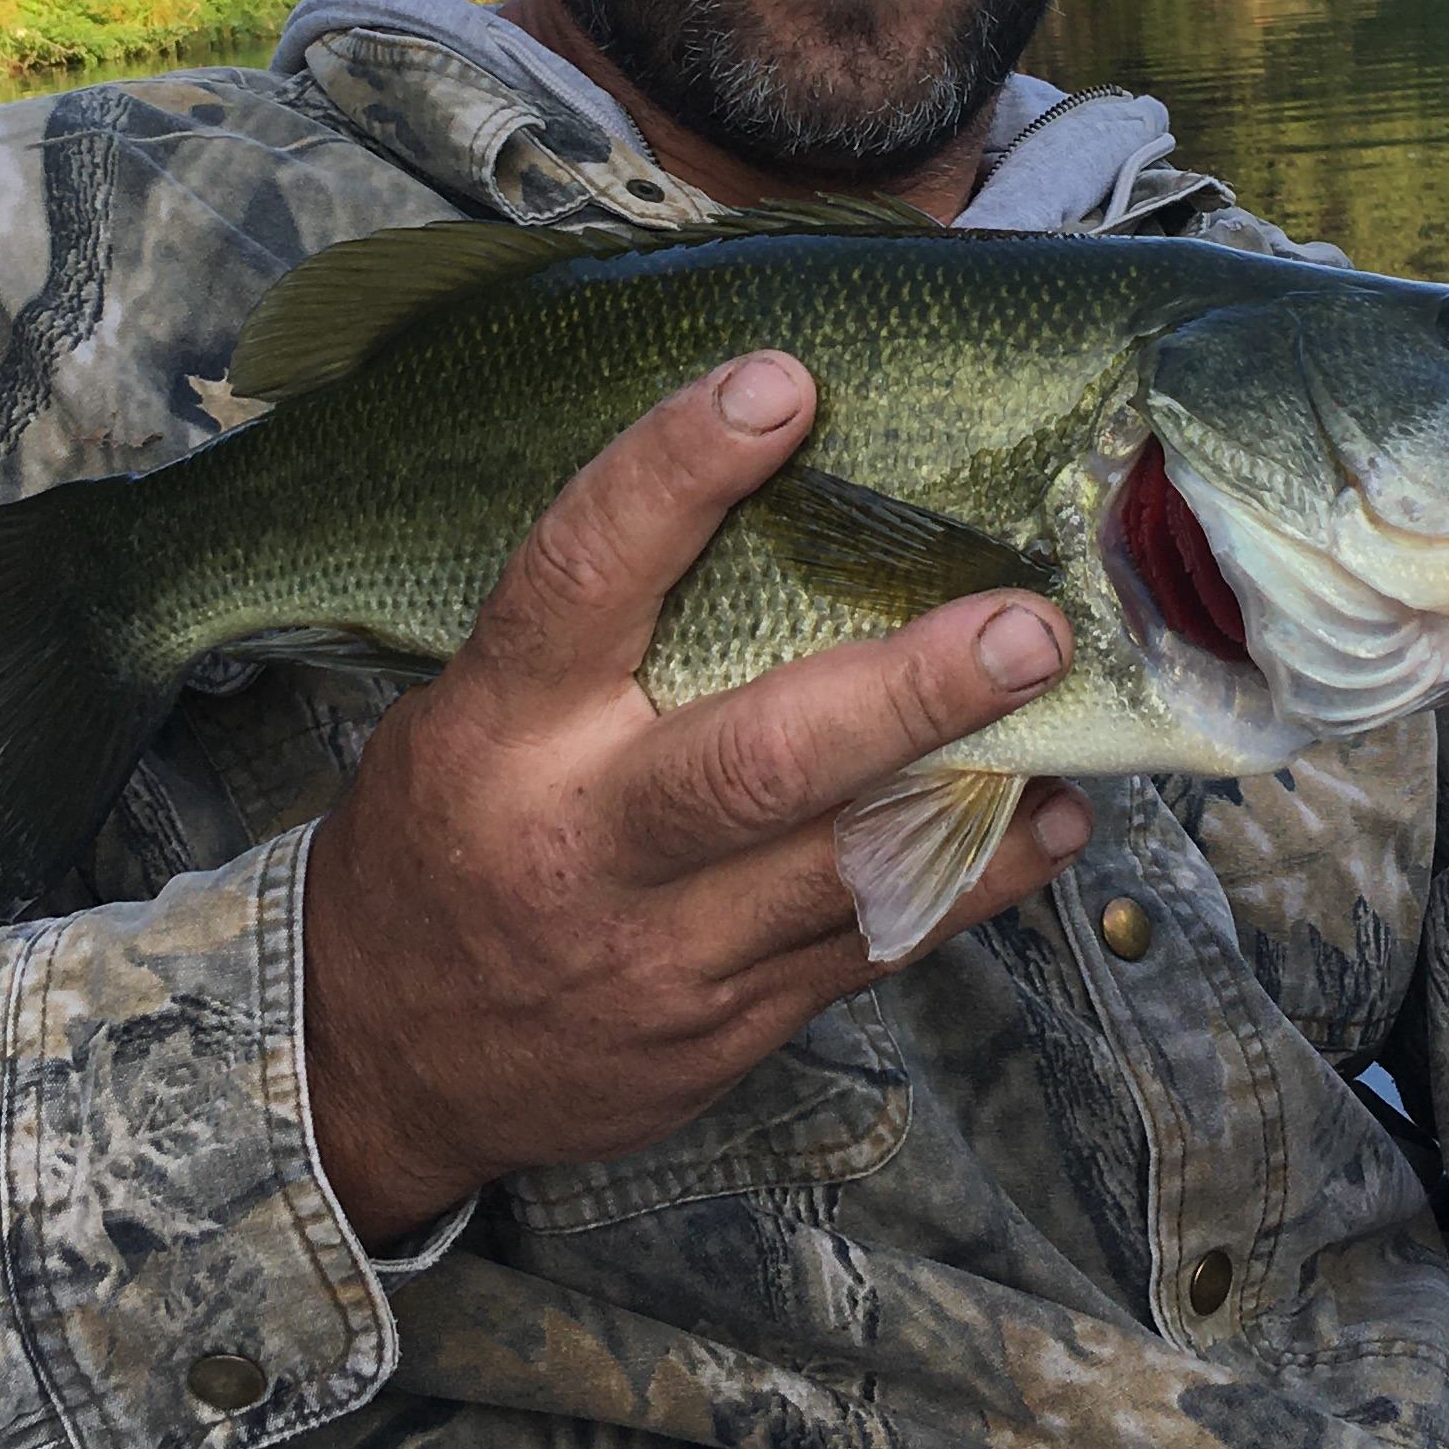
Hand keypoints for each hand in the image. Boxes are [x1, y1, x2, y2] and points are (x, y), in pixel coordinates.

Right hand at [300, 350, 1087, 1244]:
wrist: (374, 1062)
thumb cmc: (436, 848)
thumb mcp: (465, 722)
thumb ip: (590, 645)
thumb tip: (762, 511)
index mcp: (499, 733)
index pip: (582, 577)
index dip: (675, 471)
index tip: (779, 386)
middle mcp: (584, 840)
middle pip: (760, 760)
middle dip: (909, 691)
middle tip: (1027, 626)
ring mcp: (661, 951)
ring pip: (846, 872)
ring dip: (980, 793)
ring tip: (1073, 714)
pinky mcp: (723, 1030)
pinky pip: (869, 948)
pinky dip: (973, 884)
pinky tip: (1047, 827)